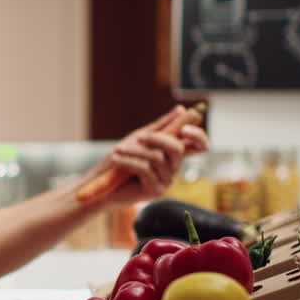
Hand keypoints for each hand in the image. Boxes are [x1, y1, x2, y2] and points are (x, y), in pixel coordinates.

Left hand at [89, 105, 209, 204]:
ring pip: (156, 158)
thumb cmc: (119, 160)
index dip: (198, 136)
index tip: (184, 129)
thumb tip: (182, 109)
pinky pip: (145, 169)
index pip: (199, 146)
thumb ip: (161, 126)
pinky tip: (116, 159)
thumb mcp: (139, 139)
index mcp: (173, 153)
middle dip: (157, 139)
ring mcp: (166, 180)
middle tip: (139, 136)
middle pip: (177, 148)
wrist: (101, 184)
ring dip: (134, 151)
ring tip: (117, 150)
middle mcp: (173, 167)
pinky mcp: (156, 190)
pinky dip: (129, 161)